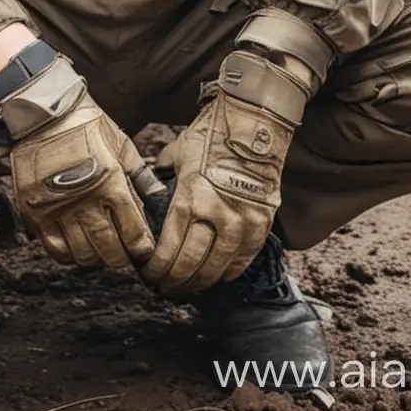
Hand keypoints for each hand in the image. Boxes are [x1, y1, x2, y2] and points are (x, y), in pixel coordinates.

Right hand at [0, 61, 153, 270]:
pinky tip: (75, 245)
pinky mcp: (35, 212)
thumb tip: (161, 200)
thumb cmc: (86, 125)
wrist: (42, 113)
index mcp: (111, 182)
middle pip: (110, 251)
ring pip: (83, 256)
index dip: (142, 248)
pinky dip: (68, 254)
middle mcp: (85, 200)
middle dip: (122, 257)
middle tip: (124, 252)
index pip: (134, 234)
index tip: (143, 249)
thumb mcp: (121, 145)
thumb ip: (142, 177)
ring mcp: (58, 209)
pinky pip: (55, 250)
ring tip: (100, 249)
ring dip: (96, 258)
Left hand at [141, 50, 302, 295]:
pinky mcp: (261, 223)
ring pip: (216, 269)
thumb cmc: (212, 133)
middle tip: (163, 286)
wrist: (254, 123)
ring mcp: (242, 222)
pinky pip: (243, 260)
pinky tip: (215, 276)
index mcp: (190, 197)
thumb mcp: (178, 152)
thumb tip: (150, 189)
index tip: (148, 273)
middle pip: (191, 264)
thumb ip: (163, 175)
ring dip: (198, 283)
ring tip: (186, 287)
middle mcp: (216, 215)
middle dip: (173, 281)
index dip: (157, 267)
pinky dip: (226, 273)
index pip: (169, 248)